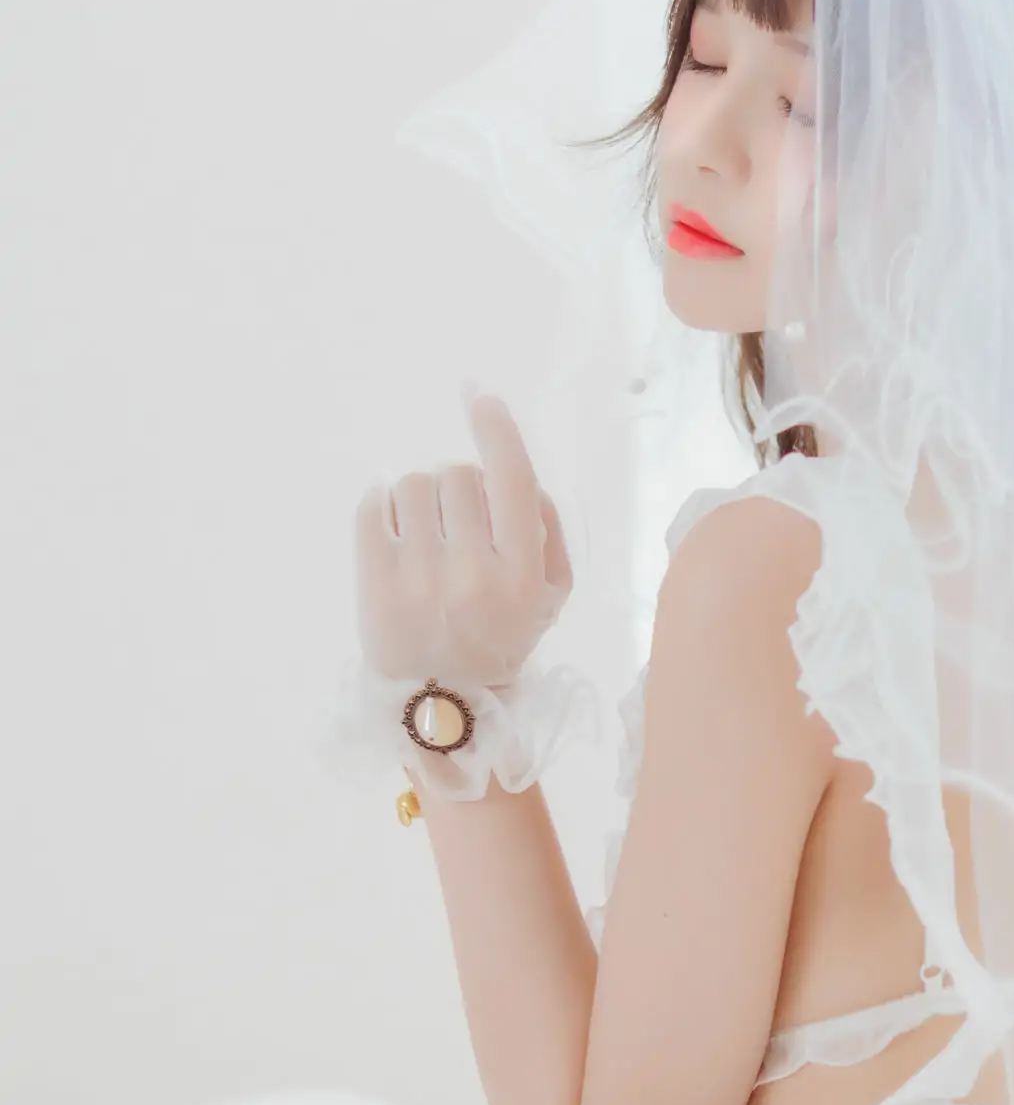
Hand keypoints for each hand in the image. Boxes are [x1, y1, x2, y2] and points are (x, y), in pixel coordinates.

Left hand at [356, 391, 572, 688]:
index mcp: (522, 574)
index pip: (510, 478)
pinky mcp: (374, 583)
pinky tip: (396, 537)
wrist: (444, 709)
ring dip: (421, 500)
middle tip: (459, 529)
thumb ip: (547, 529)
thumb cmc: (501, 642)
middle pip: (458, 475)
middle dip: (459, 489)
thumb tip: (516, 471)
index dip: (496, 427)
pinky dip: (382, 508)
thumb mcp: (550, 597)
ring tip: (427, 540)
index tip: (478, 395)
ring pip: (414, 484)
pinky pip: (372, 504)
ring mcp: (419, 578)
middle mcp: (472, 573)